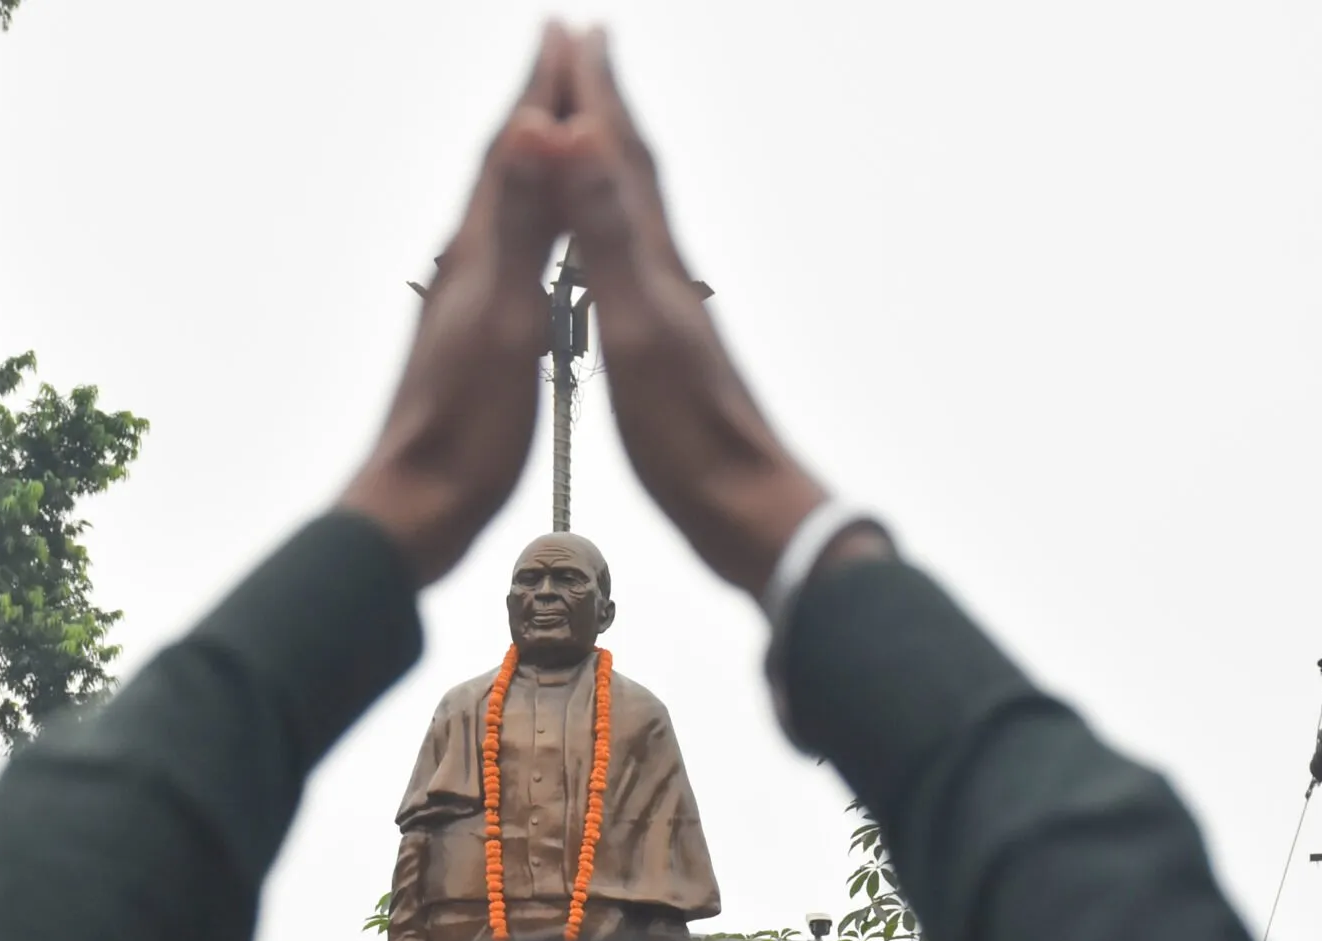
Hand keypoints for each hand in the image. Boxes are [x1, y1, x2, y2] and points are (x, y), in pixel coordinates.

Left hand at [339, 28, 576, 583]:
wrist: (416, 509)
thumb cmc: (464, 431)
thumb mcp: (502, 321)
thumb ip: (513, 226)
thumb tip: (524, 131)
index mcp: (475, 255)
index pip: (511, 150)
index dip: (540, 88)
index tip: (565, 31)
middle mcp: (464, 267)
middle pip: (505, 168)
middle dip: (537, 107)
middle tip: (562, 53)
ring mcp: (466, 304)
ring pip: (505, 211)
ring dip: (534, 163)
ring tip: (556, 129)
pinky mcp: (473, 341)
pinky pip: (510, 260)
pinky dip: (532, 229)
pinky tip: (540, 243)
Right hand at [555, 30, 827, 594]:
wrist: (748, 512)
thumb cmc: (690, 436)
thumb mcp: (636, 326)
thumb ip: (604, 231)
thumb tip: (575, 136)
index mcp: (655, 262)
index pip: (618, 156)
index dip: (594, 93)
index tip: (573, 33)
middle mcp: (668, 274)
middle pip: (634, 171)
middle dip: (605, 106)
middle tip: (588, 49)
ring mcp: (672, 311)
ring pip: (637, 215)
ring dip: (610, 164)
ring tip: (593, 132)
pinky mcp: (669, 351)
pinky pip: (633, 266)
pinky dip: (614, 235)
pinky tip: (614, 250)